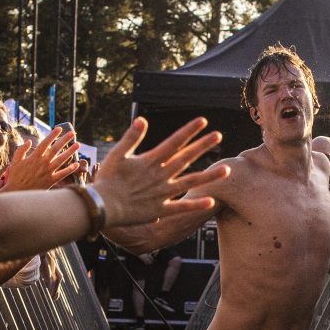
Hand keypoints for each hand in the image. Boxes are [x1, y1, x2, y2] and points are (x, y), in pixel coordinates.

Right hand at [0, 126, 80, 192]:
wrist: (17, 193)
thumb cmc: (15, 177)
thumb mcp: (15, 161)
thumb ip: (21, 150)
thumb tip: (29, 141)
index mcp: (34, 157)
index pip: (45, 143)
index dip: (53, 135)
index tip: (59, 128)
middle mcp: (43, 163)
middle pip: (56, 149)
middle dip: (64, 140)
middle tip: (72, 133)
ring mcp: (48, 172)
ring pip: (62, 159)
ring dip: (70, 151)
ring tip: (77, 145)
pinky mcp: (51, 181)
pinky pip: (63, 174)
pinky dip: (70, 169)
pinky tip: (76, 164)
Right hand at [94, 116, 227, 230]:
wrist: (102, 206)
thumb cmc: (107, 180)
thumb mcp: (117, 155)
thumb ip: (131, 138)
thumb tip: (142, 120)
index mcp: (151, 161)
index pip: (174, 142)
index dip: (189, 131)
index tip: (202, 121)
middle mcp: (160, 175)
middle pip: (186, 158)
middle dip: (202, 146)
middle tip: (218, 135)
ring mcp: (163, 193)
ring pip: (190, 182)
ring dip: (209, 176)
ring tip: (227, 170)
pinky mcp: (160, 209)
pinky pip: (181, 207)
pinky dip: (195, 205)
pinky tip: (211, 201)